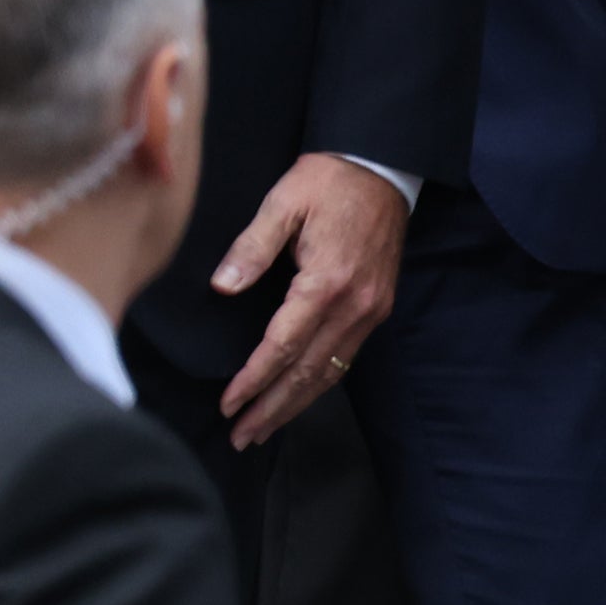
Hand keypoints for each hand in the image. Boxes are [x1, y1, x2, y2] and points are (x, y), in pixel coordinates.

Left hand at [212, 153, 407, 447]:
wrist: (382, 167)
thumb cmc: (327, 181)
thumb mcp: (282, 202)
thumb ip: (251, 247)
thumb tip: (223, 286)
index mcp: (327, 281)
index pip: (284, 346)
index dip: (254, 379)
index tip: (229, 404)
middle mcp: (355, 305)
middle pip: (309, 372)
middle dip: (273, 409)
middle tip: (242, 438)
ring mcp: (371, 311)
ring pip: (330, 372)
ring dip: (295, 405)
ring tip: (263, 430)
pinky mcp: (377, 308)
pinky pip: (345, 358)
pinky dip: (319, 383)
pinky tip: (297, 397)